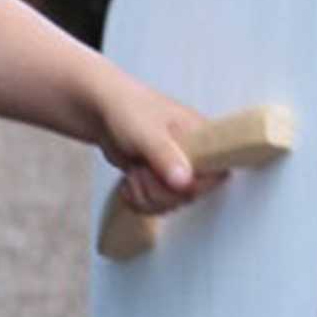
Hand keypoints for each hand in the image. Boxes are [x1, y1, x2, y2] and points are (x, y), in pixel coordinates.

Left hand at [98, 84, 224, 215]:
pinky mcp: (157, 180)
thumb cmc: (127, 110)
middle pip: (188, 196)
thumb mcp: (147, 132)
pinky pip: (156, 205)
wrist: (99, 110)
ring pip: (171, 204)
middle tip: (141, 171)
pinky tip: (128, 183)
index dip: (192, 186)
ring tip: (134, 173)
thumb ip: (165, 156)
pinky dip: (138, 200)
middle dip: (158, 192)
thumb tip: (185, 182)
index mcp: (202, 138)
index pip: (216, 176)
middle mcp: (193, 157)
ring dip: (145, 195)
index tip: (168, 178)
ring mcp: (174, 170)